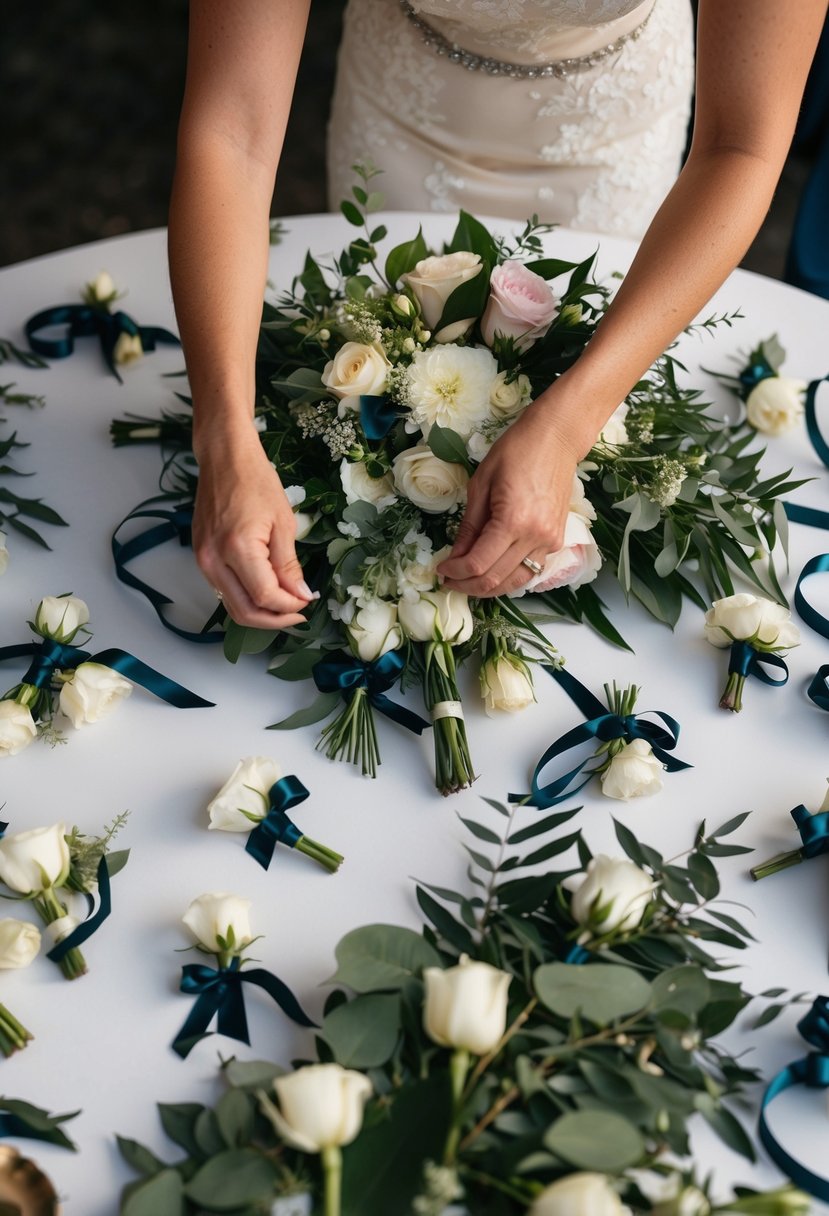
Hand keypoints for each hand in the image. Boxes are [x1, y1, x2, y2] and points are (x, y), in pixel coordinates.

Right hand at [192, 432, 314, 627]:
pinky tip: (266, 589)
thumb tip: (301, 596)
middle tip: (298, 614)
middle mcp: (213, 560)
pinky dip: (246, 597)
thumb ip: (289, 565)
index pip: (266, 597)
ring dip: (260, 612)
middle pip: (244, 612)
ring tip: (285, 604)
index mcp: (238, 548)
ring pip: (231, 606)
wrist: (224, 459)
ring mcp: (202, 561)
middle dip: (275, 619)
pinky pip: (223, 590)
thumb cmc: (256, 482)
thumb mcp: (284, 523)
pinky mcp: (200, 558)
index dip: (289, 606)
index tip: (308, 601)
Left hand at [437, 404, 582, 597]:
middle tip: (449, 580)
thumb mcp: (481, 485)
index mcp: (513, 522)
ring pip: (515, 582)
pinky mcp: (557, 541)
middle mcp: (535, 538)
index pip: (478, 564)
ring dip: (488, 588)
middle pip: (495, 579)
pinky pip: (530, 570)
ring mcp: (550, 542)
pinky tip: (492, 571)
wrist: (556, 439)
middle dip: (467, 585)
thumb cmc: (516, 452)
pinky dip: (509, 577)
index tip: (441, 570)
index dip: (455, 573)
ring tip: (467, 582)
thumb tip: (455, 556)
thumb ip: (469, 526)